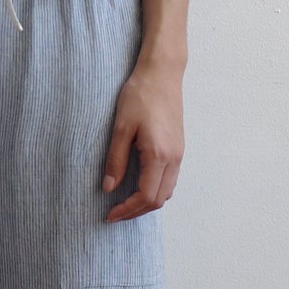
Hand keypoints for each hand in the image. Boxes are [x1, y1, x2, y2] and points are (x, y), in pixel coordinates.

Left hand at [101, 55, 183, 220]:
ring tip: (125, 202)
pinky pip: (170, 179)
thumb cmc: (140, 95)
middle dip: (137, 211)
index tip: (110, 214)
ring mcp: (179, 153)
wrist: (162, 73)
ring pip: (167, 192)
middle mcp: (174, 158)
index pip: (146, 196)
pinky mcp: (178, 147)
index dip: (127, 210)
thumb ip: (115, 160)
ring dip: (147, 202)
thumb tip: (109, 188)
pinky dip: (156, 190)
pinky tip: (139, 185)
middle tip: (115, 212)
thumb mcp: (120, 127)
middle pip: (159, 200)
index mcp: (159, 155)